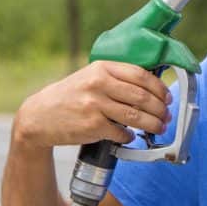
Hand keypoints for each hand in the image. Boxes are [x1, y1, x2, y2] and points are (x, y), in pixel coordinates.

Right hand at [12, 61, 171, 149]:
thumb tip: (151, 89)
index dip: (159, 88)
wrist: (39, 117)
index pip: (140, 75)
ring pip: (136, 116)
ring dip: (152, 124)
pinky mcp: (92, 126)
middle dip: (160, 109)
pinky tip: (130, 136)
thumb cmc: (69, 97)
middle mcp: (98, 84)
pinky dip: (129, 136)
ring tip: (159, 128)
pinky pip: (121, 133)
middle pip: (142, 97)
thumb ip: (116, 79)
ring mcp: (95, 105)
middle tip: (167, 116)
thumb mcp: (90, 78)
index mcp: (101, 68)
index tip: (167, 97)